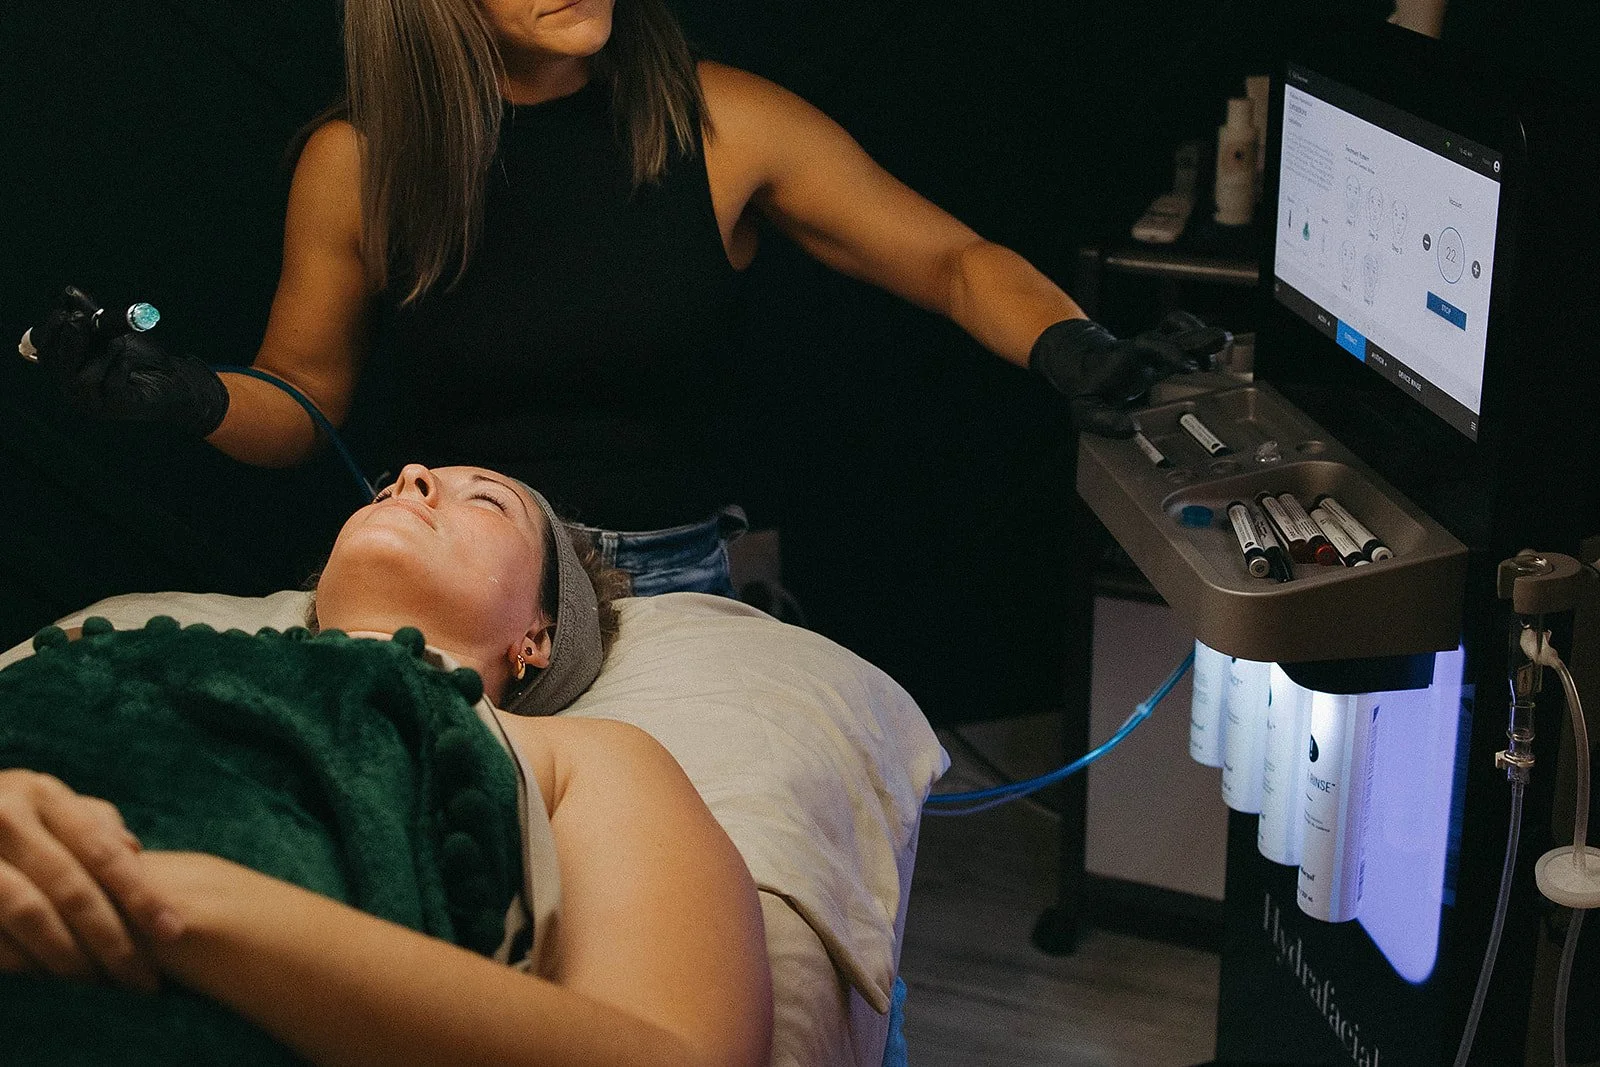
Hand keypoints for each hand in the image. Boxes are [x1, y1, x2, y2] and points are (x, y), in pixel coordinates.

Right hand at [0, 770, 182, 992]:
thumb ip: (90, 821)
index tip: (175, 933)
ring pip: (29, 914)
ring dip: (68, 958)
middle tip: (141, 980)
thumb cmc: (0, 810)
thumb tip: (136, 851)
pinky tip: (45, 983)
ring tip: (99, 987)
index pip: (103, 851)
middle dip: (113, 939)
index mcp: (42, 794)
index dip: (142, 895)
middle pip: (72, 889)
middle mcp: (5, 817)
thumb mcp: (41, 800)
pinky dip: (20, 961)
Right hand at [27, 285, 228, 436]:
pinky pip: (111, 386)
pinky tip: (129, 358)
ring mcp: (94, 402)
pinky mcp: (117, 408)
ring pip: (82, 378)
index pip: (45, 353)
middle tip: (81, 319)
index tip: (62, 313)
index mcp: (68, 370)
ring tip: (118, 341)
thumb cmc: (142, 357)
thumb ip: (92, 318)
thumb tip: (70, 292)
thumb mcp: (113, 333)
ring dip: (99, 354)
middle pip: (58, 366)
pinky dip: (118, 367)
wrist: (177, 380)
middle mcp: (75, 389)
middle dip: (70, 340)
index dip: (50, 333)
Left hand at [1029, 311, 1230, 436]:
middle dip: (1197, 336)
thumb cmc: (1087, 388)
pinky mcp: (1162, 350)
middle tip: (1220, 341)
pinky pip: (1182, 334)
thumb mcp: (1086, 410)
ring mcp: (1153, 346)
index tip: (1190, 367)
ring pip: (1179, 329)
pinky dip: (1198, 339)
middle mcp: (1142, 347)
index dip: (1170, 351)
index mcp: (1124, 357)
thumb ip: (1104, 421)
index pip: (1148, 344)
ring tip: (1223, 345)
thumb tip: (1131, 430)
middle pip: (1171, 332)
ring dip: (1201, 334)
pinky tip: (1211, 356)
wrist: (1082, 365)